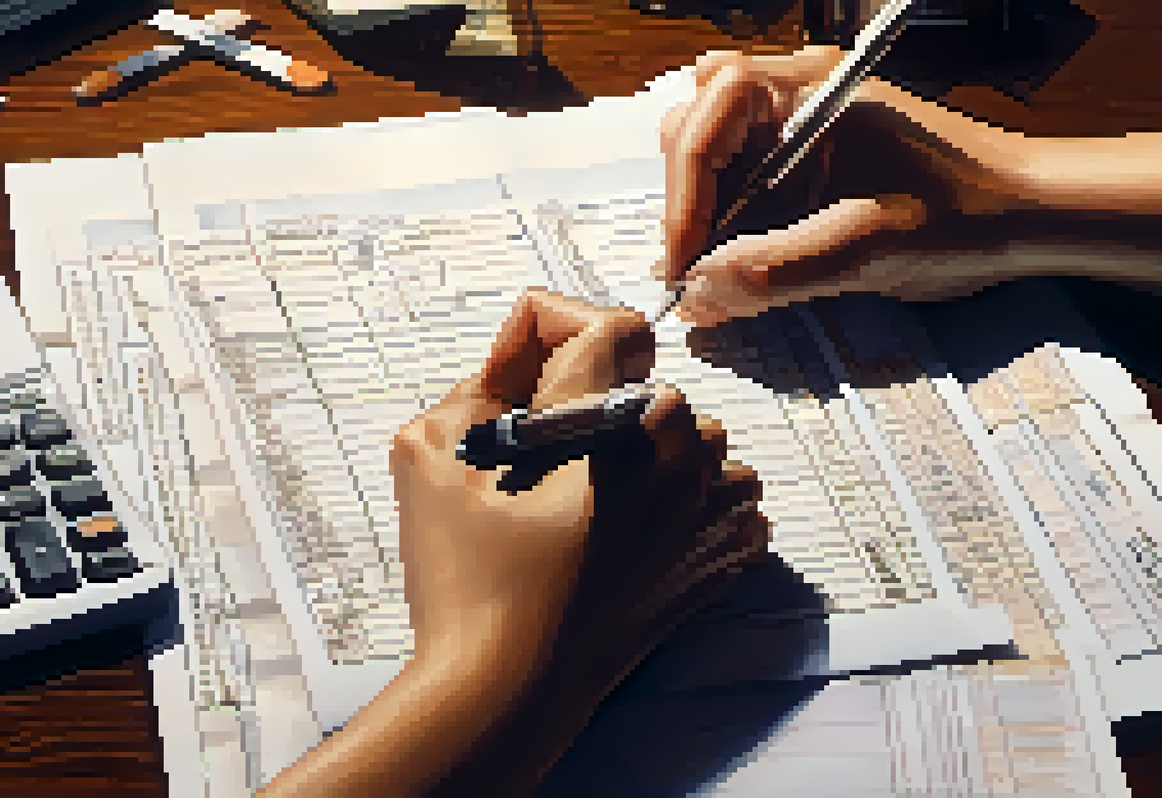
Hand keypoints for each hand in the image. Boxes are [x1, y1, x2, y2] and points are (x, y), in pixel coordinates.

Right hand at [391, 288, 768, 792]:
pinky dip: (698, 504)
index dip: (550, 333)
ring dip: (657, 453)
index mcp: (613, 420)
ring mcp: (708, 513)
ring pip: (701, 443)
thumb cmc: (466, 584)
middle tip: (543, 457)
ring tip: (596, 495)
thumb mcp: (428, 461)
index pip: (608, 326)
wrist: (505, 692)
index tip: (519, 379)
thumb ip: (471, 388)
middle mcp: (680, 456)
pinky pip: (733, 502)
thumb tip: (513, 365)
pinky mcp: (721, 563)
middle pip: (652, 386)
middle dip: (598, 406)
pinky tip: (641, 530)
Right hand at [660, 46, 1037, 324]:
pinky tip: (746, 269)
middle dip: (686, 205)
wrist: (1031, 215)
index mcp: (806, 90)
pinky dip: (731, 228)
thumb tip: (696, 296)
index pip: (702, 128)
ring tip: (719, 275)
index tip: (682, 267)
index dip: (682, 201)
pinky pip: (743, 185)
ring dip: (705, 218)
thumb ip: (775, 270)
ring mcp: (799, 126)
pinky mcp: (808, 162)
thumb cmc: (966, 213)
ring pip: (711, 161)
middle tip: (695, 273)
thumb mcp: (864, 248)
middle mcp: (794, 95)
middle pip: (693, 134)